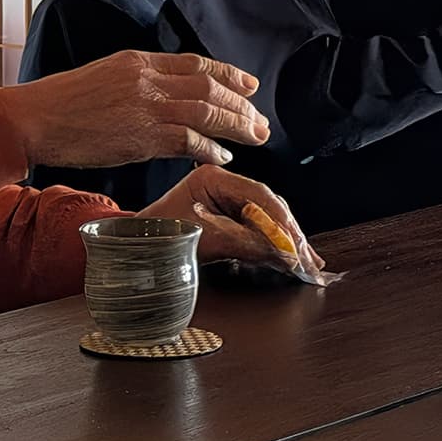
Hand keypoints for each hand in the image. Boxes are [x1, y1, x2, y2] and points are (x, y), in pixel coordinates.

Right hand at [2, 51, 269, 168]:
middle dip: (240, 105)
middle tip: (260, 121)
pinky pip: (189, 142)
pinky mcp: (142, 136)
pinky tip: (221, 157)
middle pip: (209, 88)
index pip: (195, 63)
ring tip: (255, 137)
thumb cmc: (61, 104)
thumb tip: (165, 98)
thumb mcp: (103, 78)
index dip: (227, 74)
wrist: (35, 118)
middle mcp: (147, 80)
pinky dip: (210, 149)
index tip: (249, 85)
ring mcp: (146, 107)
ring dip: (236, 126)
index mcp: (137, 62)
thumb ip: (137, 84)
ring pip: (207, 112)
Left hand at [139, 165, 323, 270]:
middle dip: (289, 233)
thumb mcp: (203, 240)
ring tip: (307, 262)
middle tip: (307, 259)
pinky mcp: (229, 217)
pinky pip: (258, 228)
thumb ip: (243, 243)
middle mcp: (224, 184)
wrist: (134, 250)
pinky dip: (275, 244)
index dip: (281, 221)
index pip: (258, 194)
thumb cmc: (157, 239)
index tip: (295, 244)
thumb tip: (281, 253)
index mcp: (213, 177)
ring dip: (287, 241)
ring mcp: (227, 200)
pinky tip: (293, 257)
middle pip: (268, 205)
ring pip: (267, 217)